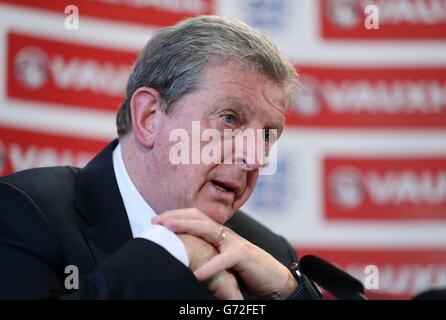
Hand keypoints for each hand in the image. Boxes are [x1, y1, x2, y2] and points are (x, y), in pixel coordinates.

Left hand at [152, 209, 297, 299]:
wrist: (274, 278)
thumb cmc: (244, 270)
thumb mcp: (221, 259)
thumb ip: (205, 254)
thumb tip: (182, 255)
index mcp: (218, 234)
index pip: (195, 217)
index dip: (175, 215)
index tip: (155, 219)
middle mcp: (225, 234)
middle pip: (198, 218)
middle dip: (175, 217)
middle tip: (154, 220)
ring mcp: (235, 243)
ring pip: (209, 230)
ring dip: (187, 227)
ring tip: (168, 230)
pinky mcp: (243, 257)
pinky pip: (224, 260)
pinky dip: (210, 266)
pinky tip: (196, 273)